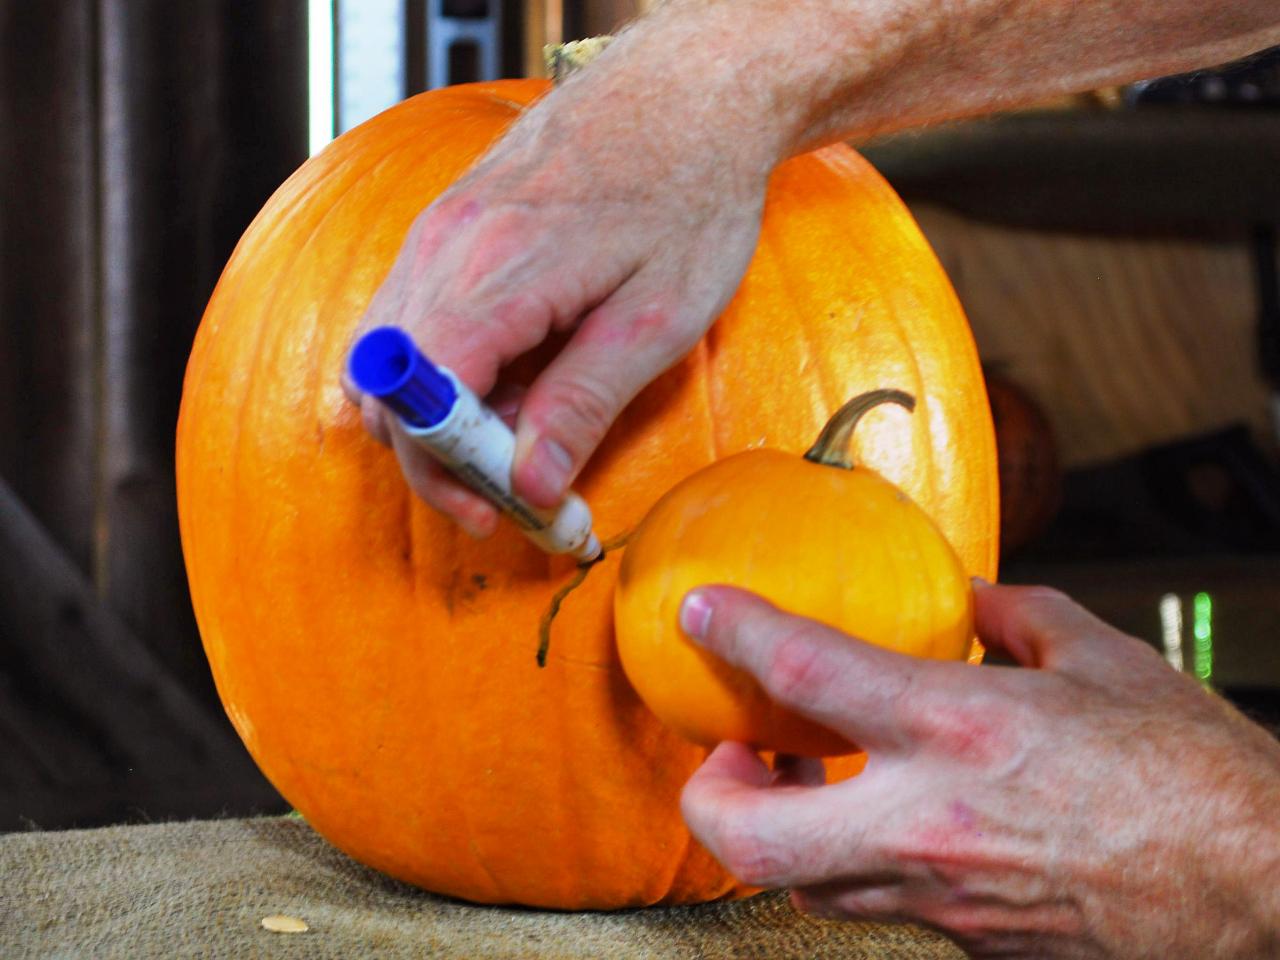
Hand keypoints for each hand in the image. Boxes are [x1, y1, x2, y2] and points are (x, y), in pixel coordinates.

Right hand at [342, 37, 772, 535]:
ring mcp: (440, 227)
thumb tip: (533, 484)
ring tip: (519, 426)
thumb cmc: (691, 195)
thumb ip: (586, 401)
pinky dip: (444, 366)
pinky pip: (411, 314)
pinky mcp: (449, 222)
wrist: (689, 93)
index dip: (447, 470)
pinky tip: (512, 373)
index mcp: (499, 272)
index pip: (421, 399)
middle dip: (438, 455)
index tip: (498, 508)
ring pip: (389, 354)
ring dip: (437, 412)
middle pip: (387, 384)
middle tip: (510, 488)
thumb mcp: (660, 315)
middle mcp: (447, 245)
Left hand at [678, 581, 1279, 957]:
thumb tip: (969, 601)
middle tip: (728, 748)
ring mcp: (940, 895)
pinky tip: (884, 816)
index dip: (737, 633)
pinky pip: (874, 901)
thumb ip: (1015, 619)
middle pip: (752, 836)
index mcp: (962, 728)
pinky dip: (851, 858)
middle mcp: (931, 821)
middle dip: (708, 793)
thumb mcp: (1102, 660)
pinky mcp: (962, 941)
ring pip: (801, 882)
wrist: (1264, 896)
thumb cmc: (1194, 777)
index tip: (702, 612)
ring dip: (775, 828)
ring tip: (795, 776)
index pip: (807, 673)